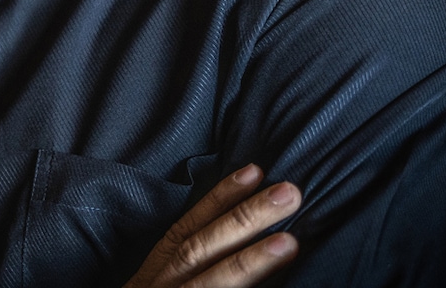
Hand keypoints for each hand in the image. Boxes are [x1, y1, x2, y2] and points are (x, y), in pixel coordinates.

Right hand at [124, 164, 301, 287]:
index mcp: (155, 276)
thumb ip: (188, 266)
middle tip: (289, 194)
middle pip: (201, 250)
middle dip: (244, 220)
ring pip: (211, 284)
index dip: (218, 198)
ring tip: (290, 241)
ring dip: (249, 261)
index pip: (187, 229)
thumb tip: (233, 235)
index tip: (253, 171)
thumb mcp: (156, 287)